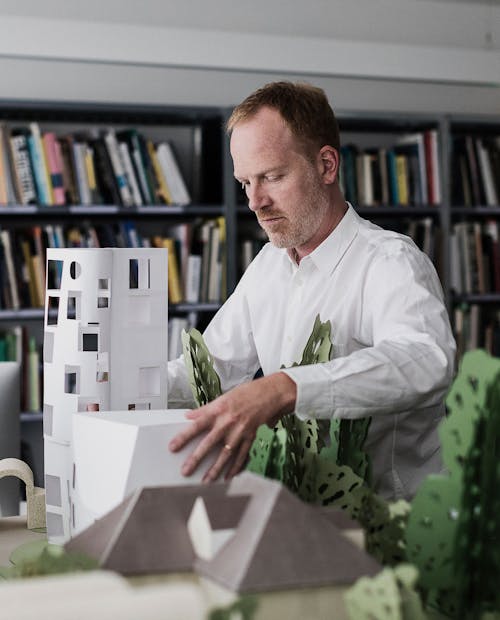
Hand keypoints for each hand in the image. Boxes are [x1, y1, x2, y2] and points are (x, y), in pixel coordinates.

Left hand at [168, 372, 295, 481]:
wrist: (269, 394)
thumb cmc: (245, 394)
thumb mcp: (222, 398)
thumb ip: (205, 409)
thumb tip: (189, 416)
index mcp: (218, 410)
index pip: (196, 425)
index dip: (183, 436)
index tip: (173, 447)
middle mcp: (228, 422)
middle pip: (209, 443)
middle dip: (197, 458)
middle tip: (186, 470)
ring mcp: (240, 431)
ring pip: (225, 454)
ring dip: (215, 469)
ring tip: (206, 481)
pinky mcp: (250, 437)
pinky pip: (241, 455)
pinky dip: (235, 467)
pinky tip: (228, 476)